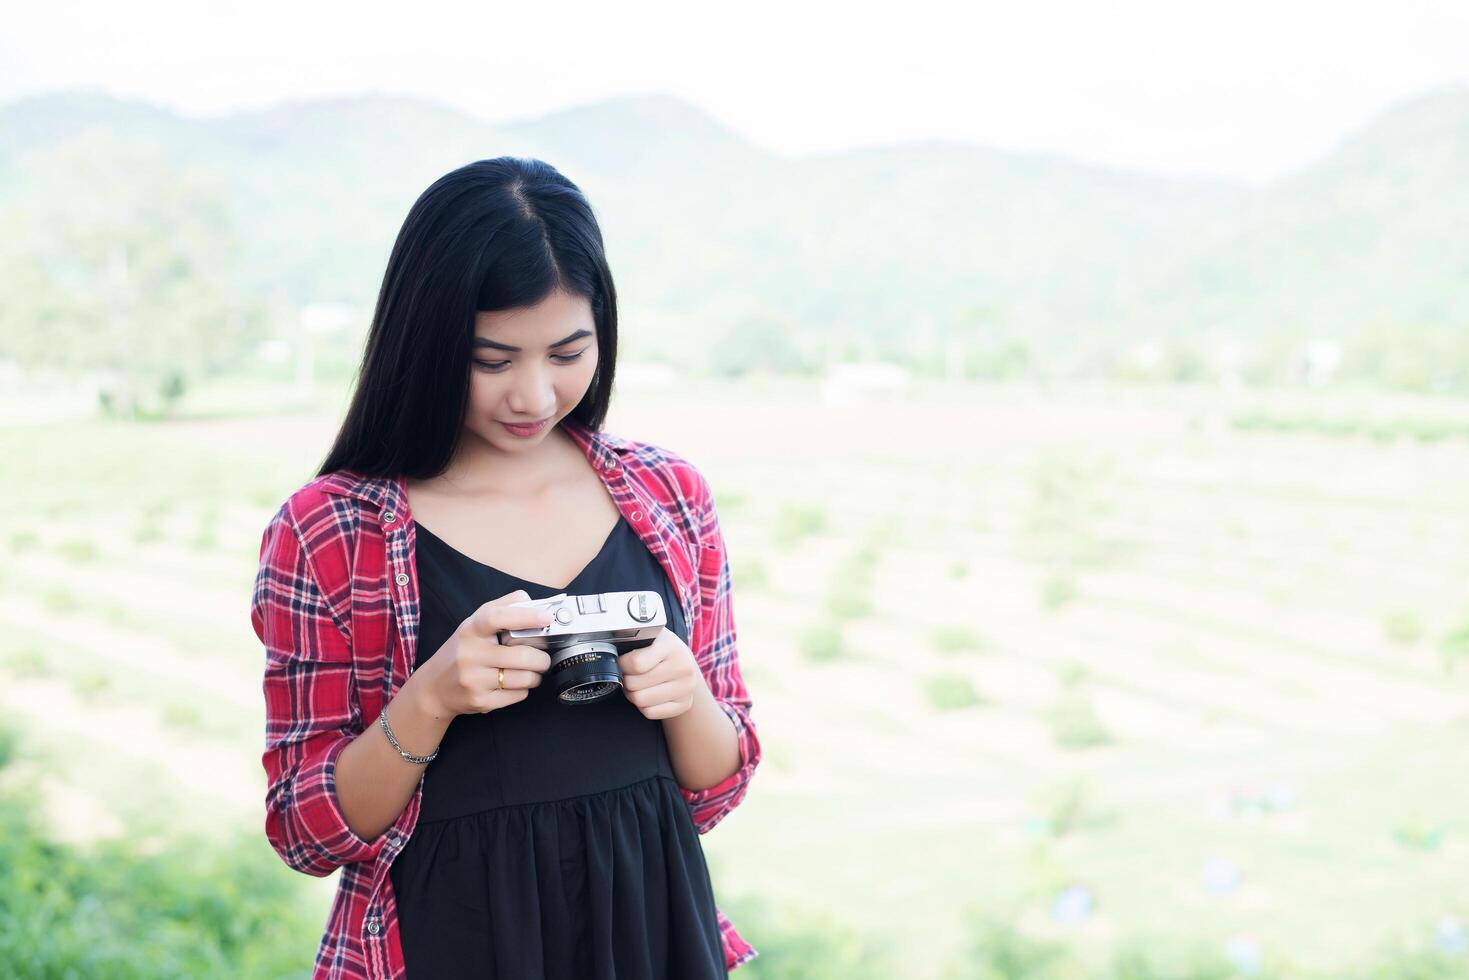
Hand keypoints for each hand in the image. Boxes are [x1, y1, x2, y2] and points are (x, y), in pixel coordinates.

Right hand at [415, 589, 553, 717]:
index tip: (546, 618)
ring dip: (536, 675)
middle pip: (522, 655)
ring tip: (532, 671)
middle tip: (543, 657)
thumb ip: (504, 609)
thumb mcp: (475, 624)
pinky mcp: (480, 701)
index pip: (497, 618)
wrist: (435, 688)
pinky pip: (518, 695)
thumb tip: (536, 605)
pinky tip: (516, 683)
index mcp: (471, 629)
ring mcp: (473, 679)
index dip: (526, 616)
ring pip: (524, 678)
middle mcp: (469, 654)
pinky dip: (524, 689)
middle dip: (542, 658)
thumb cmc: (463, 650)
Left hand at [618, 628, 705, 720]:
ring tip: (637, 685)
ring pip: (641, 701)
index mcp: (670, 645)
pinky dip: (643, 707)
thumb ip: (632, 640)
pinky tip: (648, 694)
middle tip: (629, 675)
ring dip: (633, 695)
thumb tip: (610, 652)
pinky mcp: (685, 704)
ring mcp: (686, 687)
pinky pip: (650, 713)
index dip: (622, 665)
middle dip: (626, 681)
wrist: (684, 662)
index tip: (621, 662)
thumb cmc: (661, 649)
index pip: (635, 663)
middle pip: (634, 684)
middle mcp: (682, 666)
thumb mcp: (650, 636)